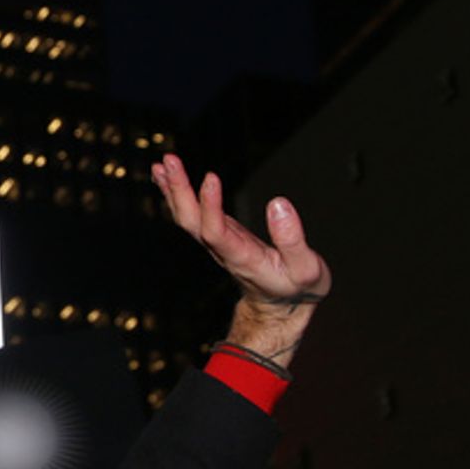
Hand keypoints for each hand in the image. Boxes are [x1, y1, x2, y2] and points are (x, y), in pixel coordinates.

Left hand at [151, 154, 330, 364]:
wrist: (282, 307)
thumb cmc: (296, 288)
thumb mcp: (307, 270)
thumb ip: (293, 240)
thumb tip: (278, 204)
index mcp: (244, 259)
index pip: (216, 233)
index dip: (210, 207)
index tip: (211, 177)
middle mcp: (223, 250)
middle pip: (191, 222)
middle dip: (179, 190)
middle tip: (169, 161)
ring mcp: (217, 243)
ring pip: (187, 218)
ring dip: (173, 190)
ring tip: (162, 163)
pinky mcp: (218, 236)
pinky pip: (192, 216)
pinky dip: (178, 194)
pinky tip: (168, 177)